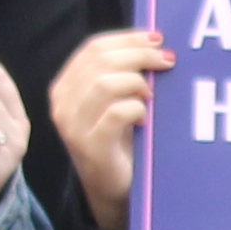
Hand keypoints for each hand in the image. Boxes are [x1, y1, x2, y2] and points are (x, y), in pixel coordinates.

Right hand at [48, 28, 168, 216]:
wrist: (112, 191)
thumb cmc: (119, 143)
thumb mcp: (115, 102)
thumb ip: (122, 74)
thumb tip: (154, 42)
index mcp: (65, 87)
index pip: (93, 48)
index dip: (127, 38)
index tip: (156, 38)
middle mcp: (62, 104)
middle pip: (101, 60)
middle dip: (139, 54)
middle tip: (167, 60)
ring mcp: (73, 126)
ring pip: (106, 82)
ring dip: (138, 82)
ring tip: (152, 95)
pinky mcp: (90, 146)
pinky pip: (117, 113)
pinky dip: (137, 108)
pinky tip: (145, 118)